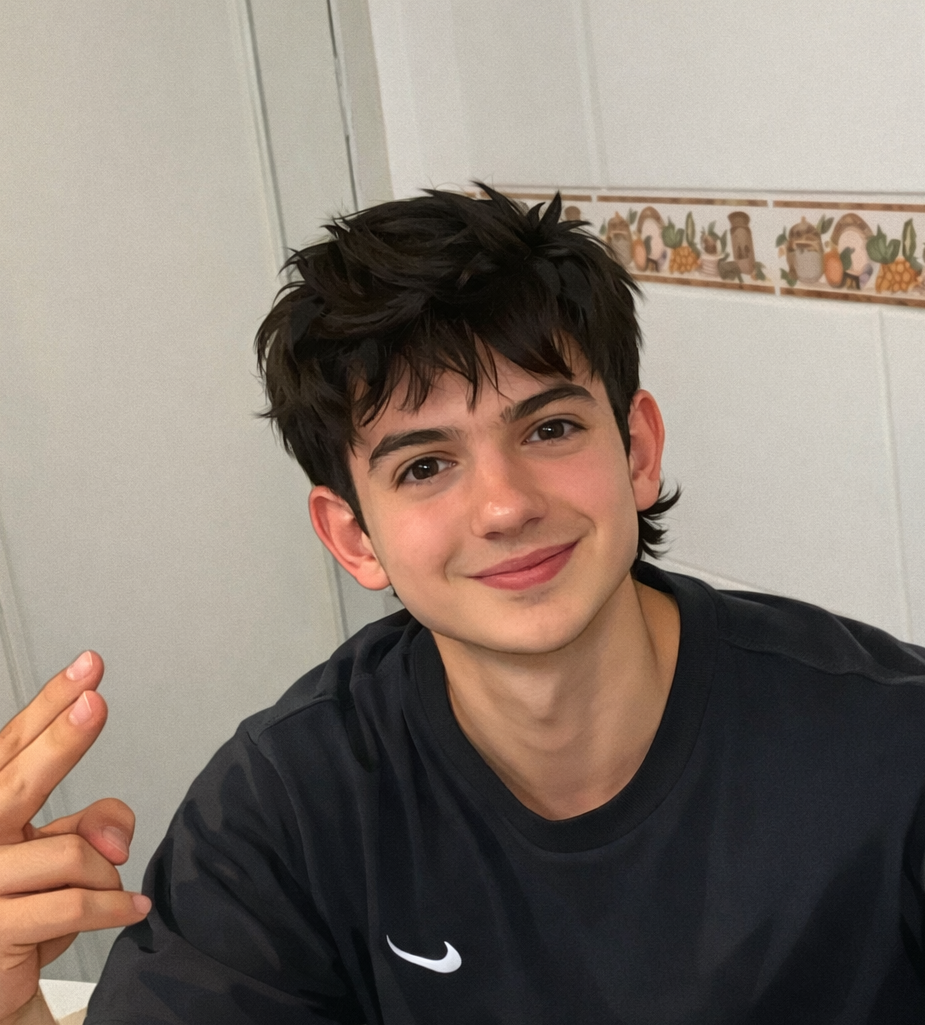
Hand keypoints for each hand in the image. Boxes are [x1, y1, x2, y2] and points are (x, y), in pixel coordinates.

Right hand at [0, 652, 150, 1021]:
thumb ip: (90, 825)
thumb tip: (117, 833)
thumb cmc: (27, 904)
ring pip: (71, 853)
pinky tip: (133, 908)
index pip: (12, 746)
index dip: (51, 703)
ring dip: (105, 875)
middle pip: (18, 778)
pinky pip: (73, 903)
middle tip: (96, 702)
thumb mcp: (62, 854)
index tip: (89, 666)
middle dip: (63, 740)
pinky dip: (113, 907)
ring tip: (110, 891)